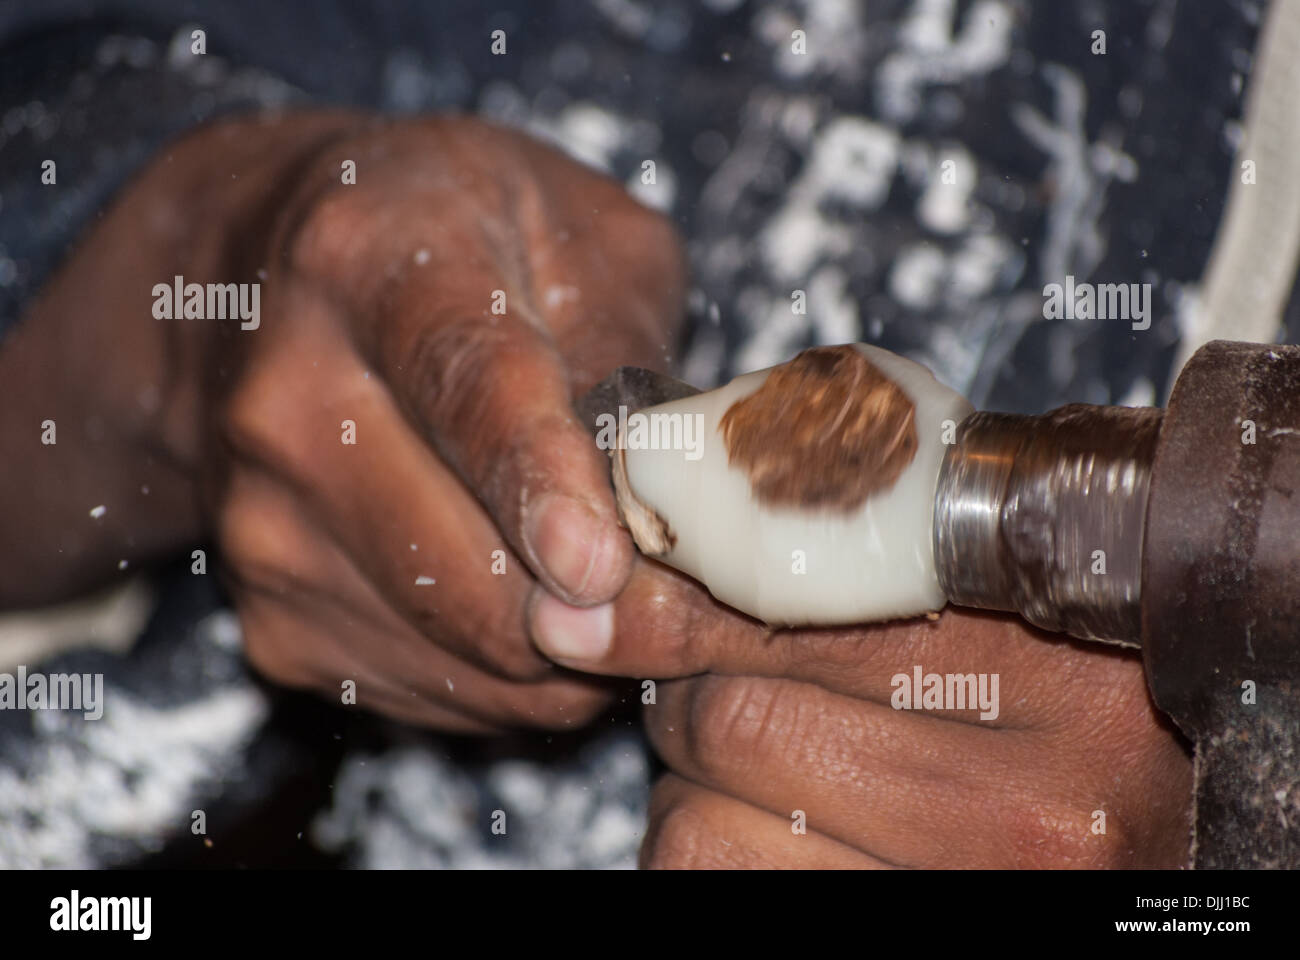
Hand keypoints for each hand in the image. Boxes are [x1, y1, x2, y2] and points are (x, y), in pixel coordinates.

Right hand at [1, 112, 684, 731]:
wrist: (259, 284)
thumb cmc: (448, 240)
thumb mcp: (570, 233)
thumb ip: (626, 348)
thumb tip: (670, 495)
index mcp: (371, 266)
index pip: (464, 392)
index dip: (538, 485)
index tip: (598, 562)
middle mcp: (289, 405)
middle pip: (462, 565)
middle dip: (608, 611)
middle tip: (698, 598)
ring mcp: (265, 526)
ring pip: (466, 651)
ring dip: (575, 649)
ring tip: (618, 578)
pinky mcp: (273, 619)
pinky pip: (439, 691)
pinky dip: (518, 674)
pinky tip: (536, 594)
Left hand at [529, 562, 1193, 866]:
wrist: (1208, 785)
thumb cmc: (1086, 672)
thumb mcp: (1007, 587)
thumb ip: (867, 550)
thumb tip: (628, 573)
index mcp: (1055, 669)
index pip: (799, 614)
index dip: (678, 600)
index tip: (610, 593)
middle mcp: (1023, 811)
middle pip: (737, 722)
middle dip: (687, 690)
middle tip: (714, 675)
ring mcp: (964, 896)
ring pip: (702, 832)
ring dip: (690, 785)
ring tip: (748, 759)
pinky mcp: (910, 936)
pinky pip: (719, 889)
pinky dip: (708, 844)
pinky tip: (762, 820)